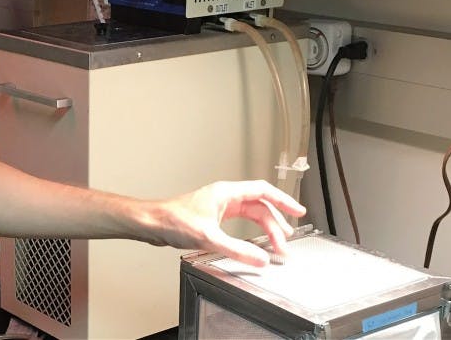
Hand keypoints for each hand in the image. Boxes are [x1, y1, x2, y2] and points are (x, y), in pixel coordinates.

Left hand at [143, 180, 305, 266]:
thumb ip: (237, 249)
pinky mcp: (213, 217)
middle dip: (275, 222)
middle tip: (285, 241)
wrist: (153, 222)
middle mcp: (224, 196)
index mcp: (226, 192)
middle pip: (259, 206)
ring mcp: (219, 206)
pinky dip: (251, 232)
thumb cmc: (173, 220)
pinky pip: (240, 222)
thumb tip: (260, 258)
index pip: (263, 191)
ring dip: (265, 228)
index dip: (283, 201)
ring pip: (250, 214)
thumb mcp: (209, 237)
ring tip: (276, 244)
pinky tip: (254, 242)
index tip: (297, 211)